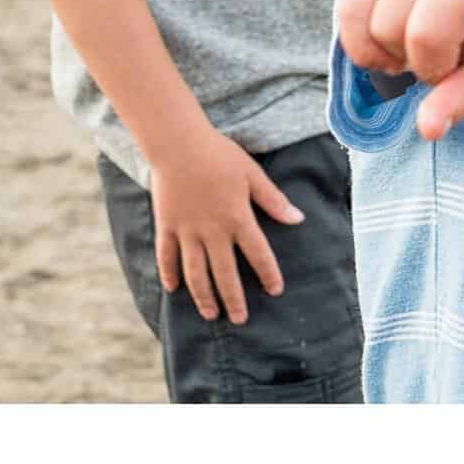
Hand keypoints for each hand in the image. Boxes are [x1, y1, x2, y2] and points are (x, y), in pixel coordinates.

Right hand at [149, 126, 303, 325]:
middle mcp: (212, 231)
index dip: (268, 274)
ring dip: (203, 295)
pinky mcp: (166, 226)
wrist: (178, 143)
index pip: (258, 253)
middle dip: (233, 299)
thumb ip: (273, 200)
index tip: (275, 290)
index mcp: (237, 218)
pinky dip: (169, 274)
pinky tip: (173, 290)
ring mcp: (187, 231)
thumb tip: (297, 219)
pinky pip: (167, 256)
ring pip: (195, 272)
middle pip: (225, 273)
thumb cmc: (219, 155)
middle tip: (240, 319)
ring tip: (211, 314)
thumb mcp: (252, 174)